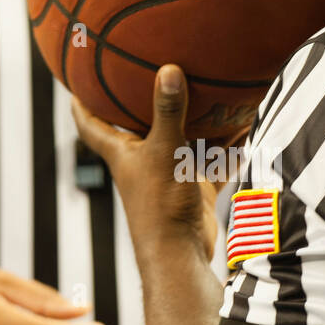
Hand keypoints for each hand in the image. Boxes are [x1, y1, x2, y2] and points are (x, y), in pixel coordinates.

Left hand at [71, 66, 219, 261]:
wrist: (179, 254)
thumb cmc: (160, 205)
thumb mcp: (164, 152)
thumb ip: (167, 112)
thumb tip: (168, 70)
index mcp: (121, 153)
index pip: (91, 124)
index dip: (81, 102)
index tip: (76, 80)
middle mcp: (142, 162)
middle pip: (138, 126)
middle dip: (144, 101)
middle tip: (151, 69)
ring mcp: (169, 175)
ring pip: (182, 141)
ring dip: (196, 121)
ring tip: (210, 88)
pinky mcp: (193, 189)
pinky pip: (212, 162)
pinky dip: (228, 148)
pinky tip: (247, 126)